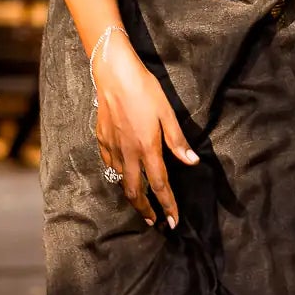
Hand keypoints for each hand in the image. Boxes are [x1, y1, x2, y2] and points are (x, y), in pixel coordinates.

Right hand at [92, 28, 196, 227]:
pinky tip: (120, 172)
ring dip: (131, 195)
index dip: (167, 205)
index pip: (159, 184)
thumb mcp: (166, 112)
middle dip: (145, 210)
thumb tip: (192, 161)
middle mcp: (128, 152)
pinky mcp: (101, 138)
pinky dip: (116, 174)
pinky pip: (109, 163)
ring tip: (140, 202)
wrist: (113, 73)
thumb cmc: (143, 89)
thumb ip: (177, 140)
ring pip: (120, 180)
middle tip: (154, 221)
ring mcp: (112, 146)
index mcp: (147, 147)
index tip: (173, 222)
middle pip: (135, 191)